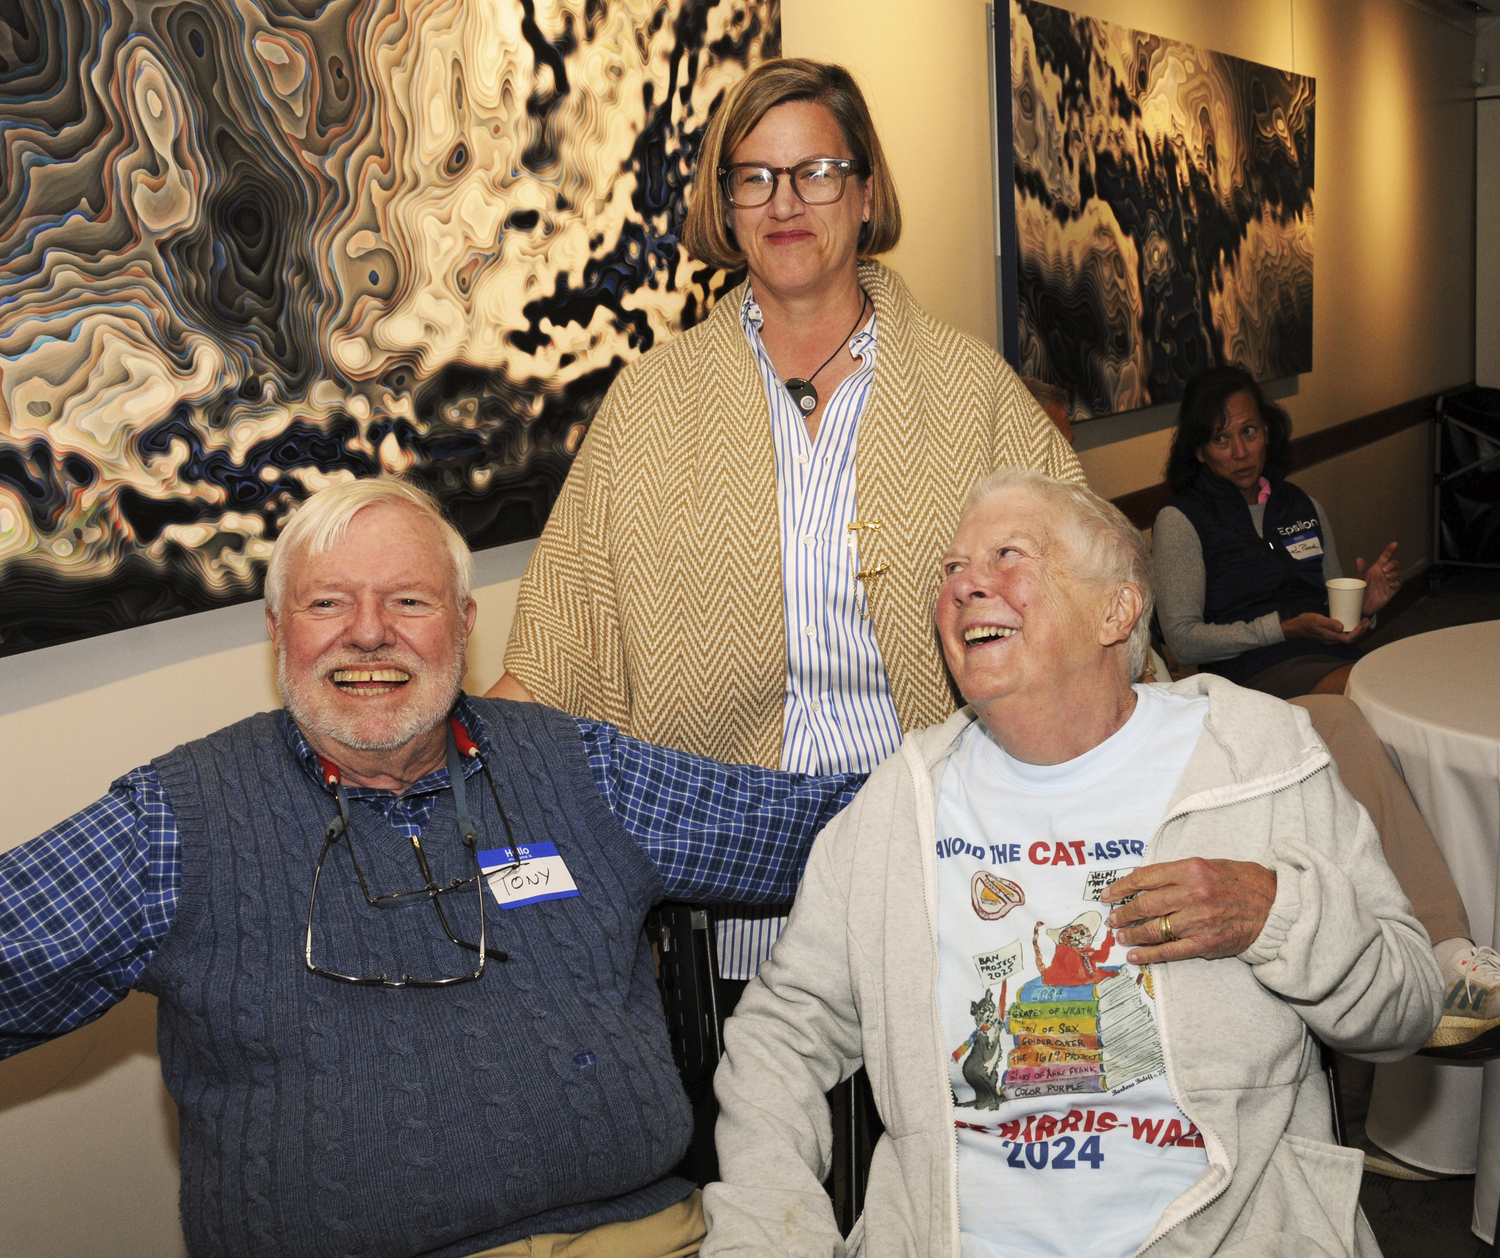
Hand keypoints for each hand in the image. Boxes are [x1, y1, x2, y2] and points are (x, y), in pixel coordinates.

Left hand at [1100, 858, 1276, 963]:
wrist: (1276, 907)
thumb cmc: (1242, 883)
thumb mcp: (1208, 865)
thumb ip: (1177, 873)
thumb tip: (1142, 880)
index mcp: (1191, 869)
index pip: (1145, 877)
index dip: (1121, 887)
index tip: (1107, 894)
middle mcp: (1192, 893)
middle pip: (1145, 905)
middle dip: (1123, 913)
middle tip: (1112, 918)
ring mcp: (1198, 920)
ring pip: (1154, 929)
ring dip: (1132, 934)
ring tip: (1120, 936)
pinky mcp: (1205, 943)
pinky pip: (1169, 951)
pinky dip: (1148, 954)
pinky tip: (1134, 955)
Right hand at [1281, 611, 1368, 644]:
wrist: (1295, 627)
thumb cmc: (1305, 623)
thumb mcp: (1317, 620)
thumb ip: (1329, 623)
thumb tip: (1342, 626)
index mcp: (1330, 637)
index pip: (1349, 638)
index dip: (1358, 632)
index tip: (1363, 623)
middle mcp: (1332, 639)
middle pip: (1351, 639)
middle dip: (1361, 631)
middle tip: (1366, 621)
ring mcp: (1331, 638)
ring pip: (1348, 637)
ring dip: (1357, 630)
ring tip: (1362, 621)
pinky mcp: (1329, 634)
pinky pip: (1343, 634)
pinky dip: (1350, 629)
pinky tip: (1351, 622)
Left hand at [1356, 542, 1400, 614]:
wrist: (1361, 607)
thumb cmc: (1359, 591)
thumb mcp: (1359, 580)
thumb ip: (1361, 570)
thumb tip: (1359, 559)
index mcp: (1376, 569)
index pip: (1385, 557)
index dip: (1390, 550)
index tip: (1395, 544)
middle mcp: (1384, 574)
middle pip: (1394, 564)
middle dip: (1392, 565)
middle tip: (1384, 571)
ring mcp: (1389, 582)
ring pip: (1398, 573)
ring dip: (1394, 573)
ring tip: (1387, 577)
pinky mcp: (1392, 590)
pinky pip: (1399, 583)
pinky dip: (1396, 582)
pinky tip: (1390, 584)